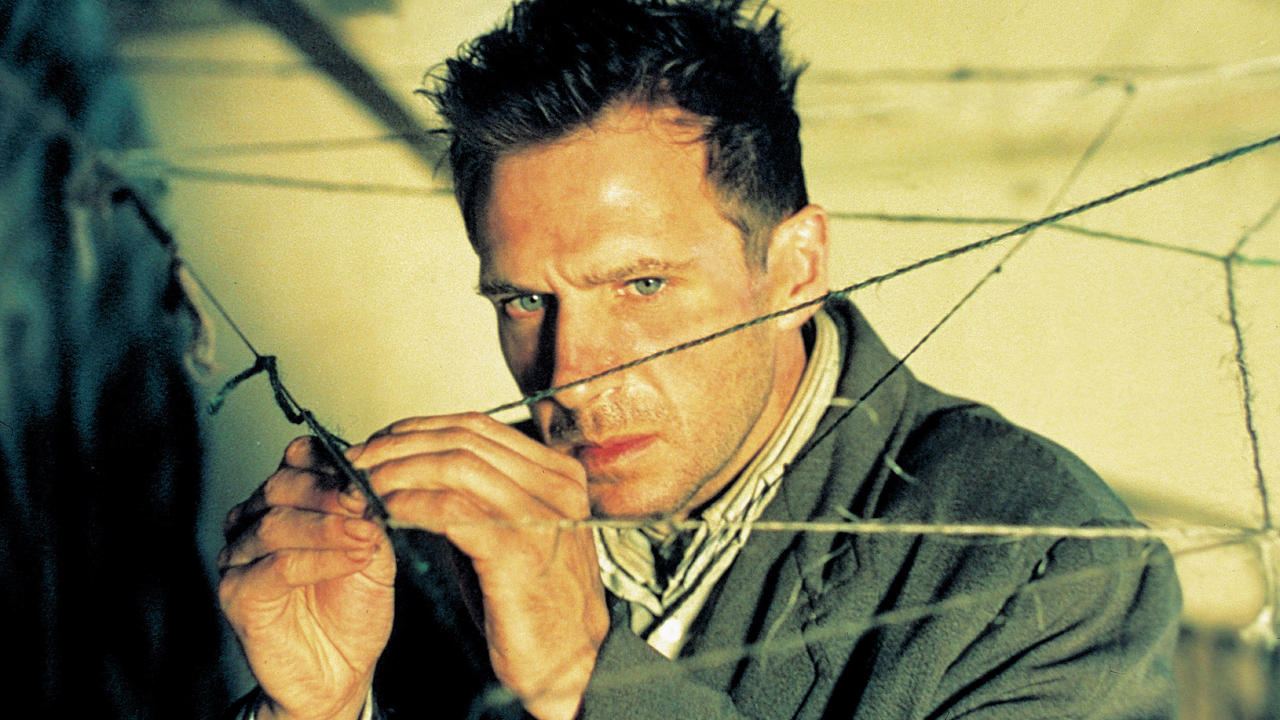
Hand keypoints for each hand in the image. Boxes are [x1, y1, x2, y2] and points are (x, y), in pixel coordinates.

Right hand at [219, 437, 395, 719]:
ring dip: (328, 528)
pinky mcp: (237, 593)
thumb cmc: (352, 609)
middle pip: (281, 485)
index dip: (331, 461)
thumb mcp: (375, 551)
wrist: (341, 669)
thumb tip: (372, 482)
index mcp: (289, 501)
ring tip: (365, 538)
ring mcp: (241, 557)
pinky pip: (275, 566)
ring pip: (275, 523)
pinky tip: (352, 560)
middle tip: (365, 504)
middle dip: (329, 493)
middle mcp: (257, 521)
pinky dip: (318, 560)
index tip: (368, 474)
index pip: (298, 458)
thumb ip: (370, 517)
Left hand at [348, 412, 607, 719]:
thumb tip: (421, 465)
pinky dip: (411, 503)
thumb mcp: (514, 532)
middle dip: (401, 443)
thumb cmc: (537, 604)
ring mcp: (542, 515)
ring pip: (457, 464)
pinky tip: (387, 511)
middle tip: (360, 459)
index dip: (421, 428)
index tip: (382, 442)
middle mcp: (556, 486)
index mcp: (558, 474)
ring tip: (367, 484)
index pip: (479, 426)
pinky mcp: (518, 551)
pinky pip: (453, 509)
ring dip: (400, 470)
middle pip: (465, 437)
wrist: (568, 662)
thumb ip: (482, 495)